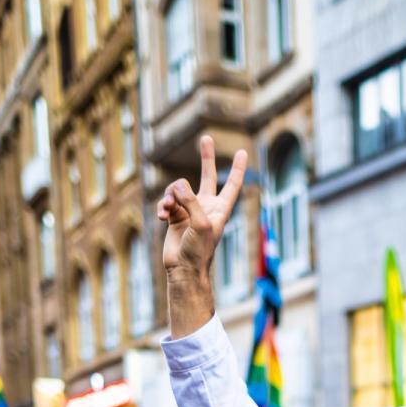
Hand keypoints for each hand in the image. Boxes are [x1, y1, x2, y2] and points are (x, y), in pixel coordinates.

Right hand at [157, 135, 247, 279]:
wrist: (184, 269)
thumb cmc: (199, 250)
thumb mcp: (200, 224)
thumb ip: (190, 201)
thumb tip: (178, 183)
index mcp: (220, 209)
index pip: (232, 185)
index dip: (238, 169)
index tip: (243, 152)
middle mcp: (206, 207)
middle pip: (207, 176)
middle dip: (206, 158)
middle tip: (206, 138)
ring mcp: (189, 210)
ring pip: (178, 189)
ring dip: (170, 195)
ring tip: (168, 209)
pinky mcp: (175, 216)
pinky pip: (166, 201)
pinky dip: (163, 206)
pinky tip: (162, 216)